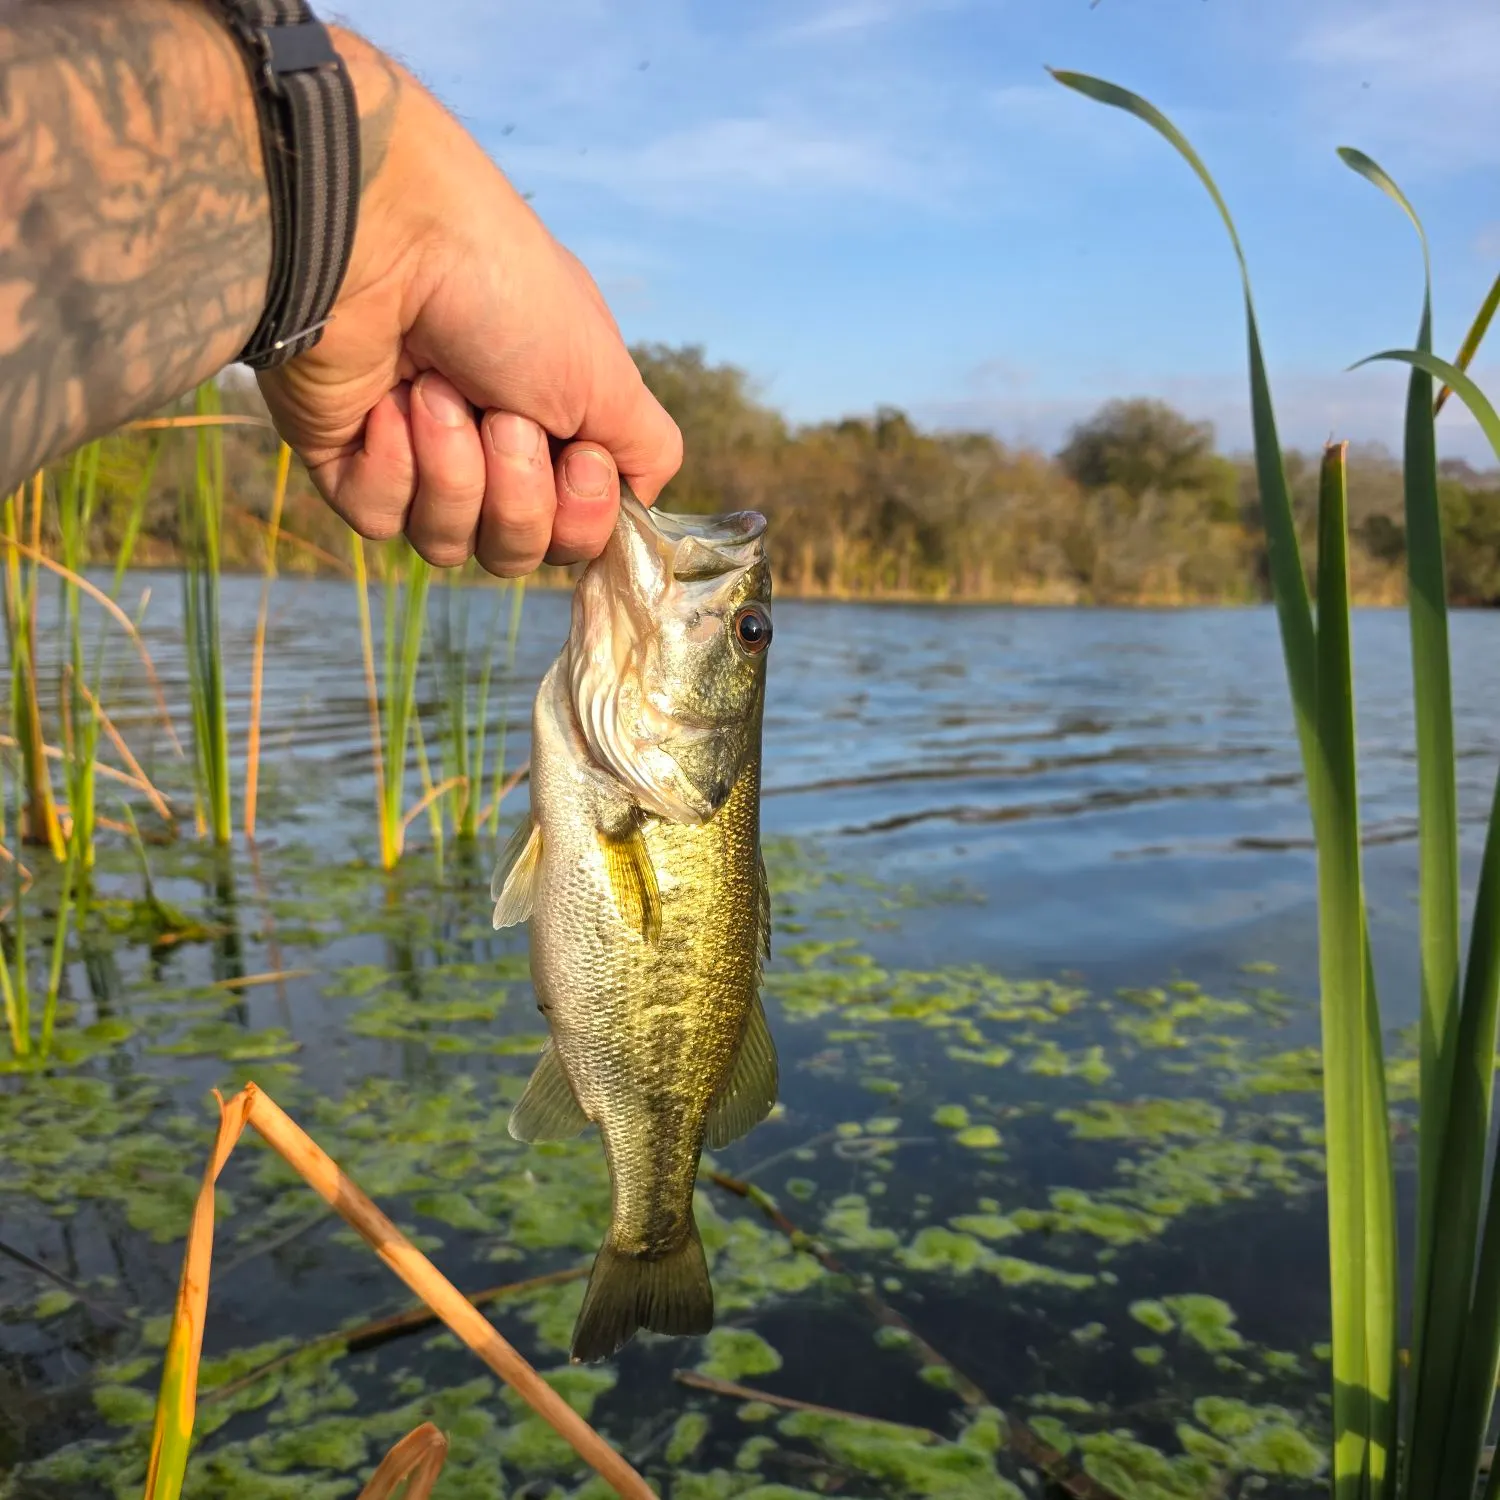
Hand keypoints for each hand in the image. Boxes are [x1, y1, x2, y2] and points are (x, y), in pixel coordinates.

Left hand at [256, 29, 680, 575]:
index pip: (575, 538)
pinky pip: (381, 519)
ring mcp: (413, 460)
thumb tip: (642, 499)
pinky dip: (393, 462)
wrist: (390, 239)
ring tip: (434, 390)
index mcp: (552, 432)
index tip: (580, 454)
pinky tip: (386, 401)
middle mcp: (487, 452)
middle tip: (502, 414)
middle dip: (517, 490)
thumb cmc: (507, 293)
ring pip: (448, 544)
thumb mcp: (610, 375)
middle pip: (516, 552)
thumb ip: (647, 450)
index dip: (582, 516)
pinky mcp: (344, 463)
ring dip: (453, 469)